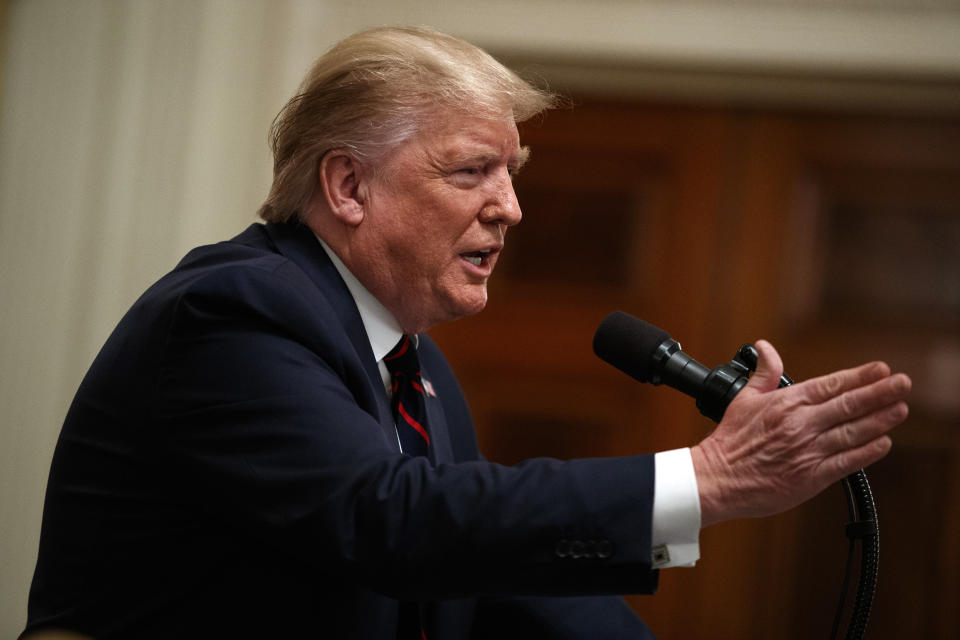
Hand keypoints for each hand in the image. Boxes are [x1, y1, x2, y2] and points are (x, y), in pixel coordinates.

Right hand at [691, 340, 910, 527]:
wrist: (717, 478)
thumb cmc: (729, 441)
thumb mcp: (743, 399)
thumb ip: (763, 373)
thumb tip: (765, 347)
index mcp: (786, 403)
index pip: (831, 385)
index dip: (859, 376)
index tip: (881, 369)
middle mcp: (801, 424)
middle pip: (849, 405)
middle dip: (880, 393)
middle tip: (903, 383)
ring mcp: (808, 451)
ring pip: (853, 432)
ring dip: (880, 420)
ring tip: (900, 409)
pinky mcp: (811, 477)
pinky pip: (847, 462)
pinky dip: (867, 452)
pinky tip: (883, 443)